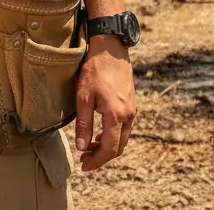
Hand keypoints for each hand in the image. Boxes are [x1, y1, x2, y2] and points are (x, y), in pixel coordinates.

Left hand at [74, 34, 135, 170]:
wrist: (110, 48)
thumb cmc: (95, 70)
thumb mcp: (83, 97)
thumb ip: (83, 124)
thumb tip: (81, 147)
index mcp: (117, 116)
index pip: (109, 149)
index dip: (96, 161)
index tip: (83, 165)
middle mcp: (128, 115)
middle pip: (118, 147)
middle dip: (101, 156)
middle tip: (84, 157)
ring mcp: (132, 109)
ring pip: (122, 137)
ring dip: (107, 146)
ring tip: (89, 145)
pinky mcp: (131, 102)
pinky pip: (124, 127)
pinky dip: (113, 134)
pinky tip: (100, 131)